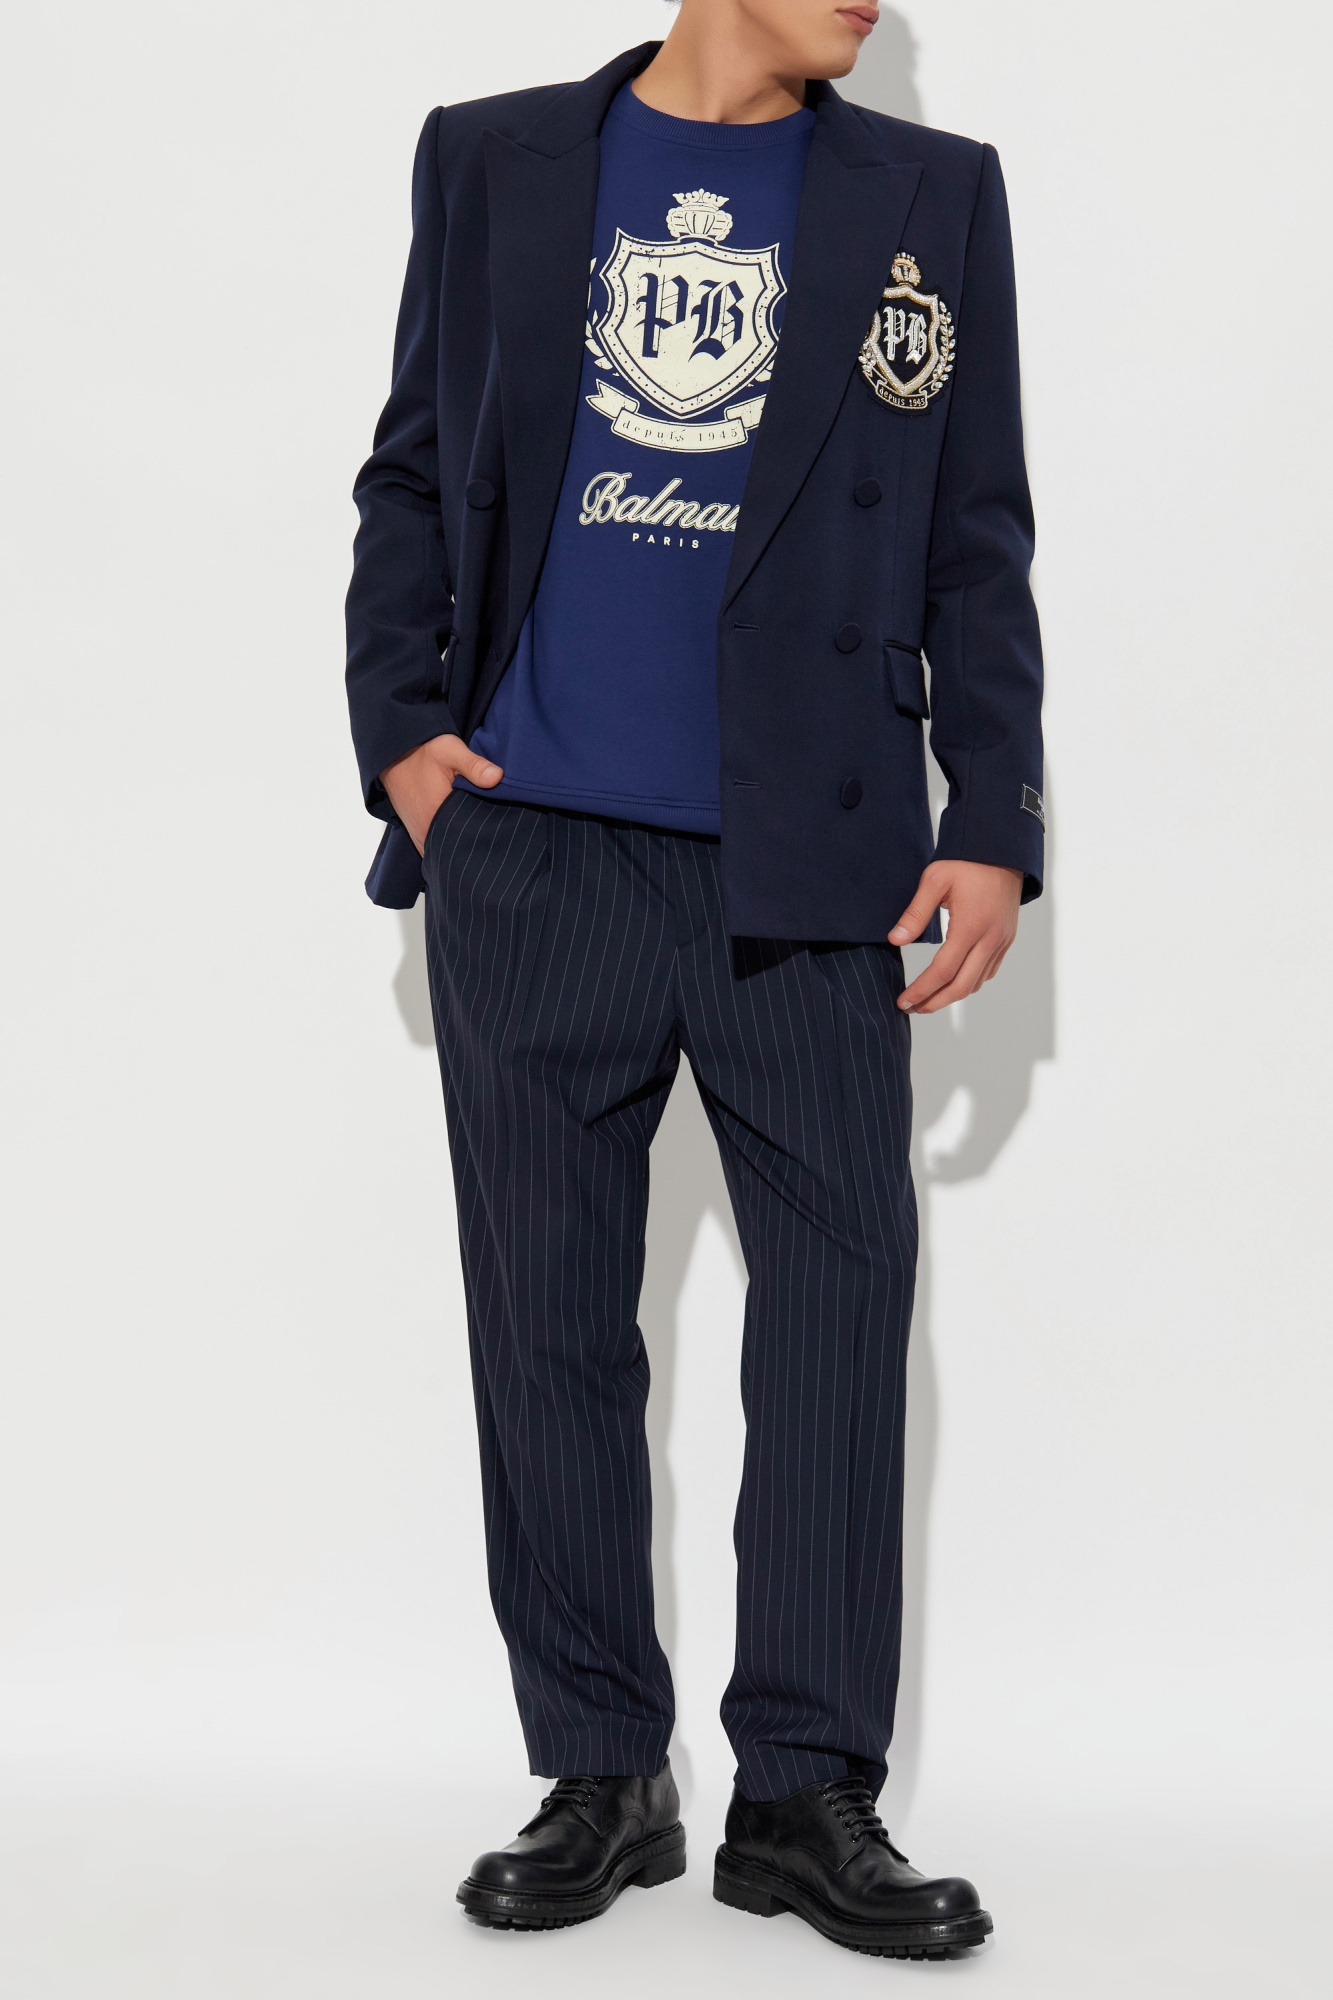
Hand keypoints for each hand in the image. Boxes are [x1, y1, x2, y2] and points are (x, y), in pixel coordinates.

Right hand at [380, 734, 502, 855]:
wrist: (395, 754)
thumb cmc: (424, 752)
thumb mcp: (451, 751)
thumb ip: (474, 765)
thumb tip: (498, 777)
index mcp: (437, 816)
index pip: (470, 841)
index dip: (486, 835)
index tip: (497, 826)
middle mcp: (425, 832)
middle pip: (458, 850)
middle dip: (475, 843)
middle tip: (490, 829)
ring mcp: (419, 836)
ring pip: (446, 852)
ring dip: (460, 845)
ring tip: (476, 831)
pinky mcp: (416, 834)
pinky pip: (434, 848)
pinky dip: (448, 844)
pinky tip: (460, 832)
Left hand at [889, 860, 1022, 1013]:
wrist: (1003, 848)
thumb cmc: (967, 861)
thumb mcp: (935, 880)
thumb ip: (915, 913)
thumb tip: (894, 939)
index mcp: (971, 926)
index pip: (942, 971)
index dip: (921, 991)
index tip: (904, 1001)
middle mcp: (990, 939)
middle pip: (961, 986)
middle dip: (934, 1002)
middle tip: (912, 1008)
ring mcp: (1001, 940)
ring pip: (977, 982)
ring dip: (952, 996)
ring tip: (928, 999)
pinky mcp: (1006, 938)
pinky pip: (988, 971)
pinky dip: (970, 982)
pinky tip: (953, 982)